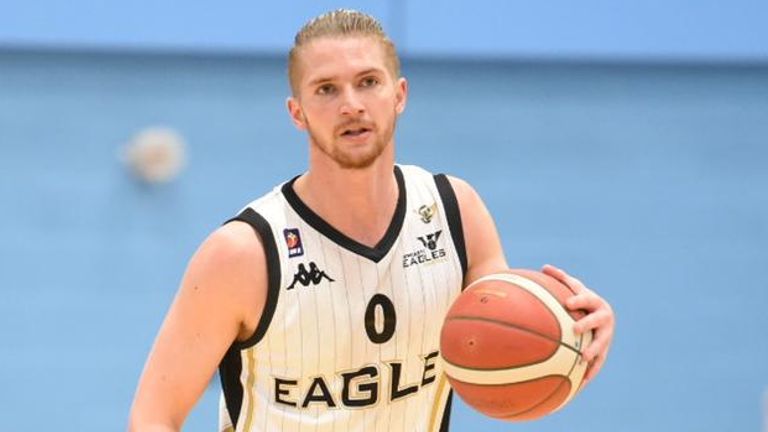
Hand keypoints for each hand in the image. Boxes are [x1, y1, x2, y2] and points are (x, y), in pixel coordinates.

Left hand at [542, 264, 613, 386]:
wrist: (598, 314)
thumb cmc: (580, 299)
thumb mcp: (573, 288)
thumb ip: (560, 278)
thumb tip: (545, 267)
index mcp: (595, 302)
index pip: (587, 299)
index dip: (579, 300)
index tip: (568, 303)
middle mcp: (604, 318)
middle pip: (598, 321)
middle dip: (588, 324)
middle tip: (575, 329)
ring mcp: (606, 335)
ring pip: (602, 343)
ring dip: (594, 350)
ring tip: (583, 358)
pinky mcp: (605, 350)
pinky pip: (599, 362)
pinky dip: (591, 371)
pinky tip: (582, 382)